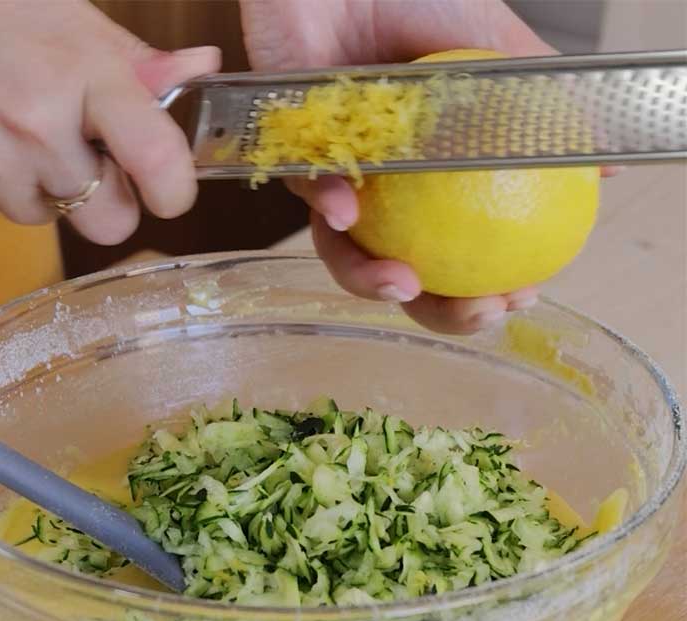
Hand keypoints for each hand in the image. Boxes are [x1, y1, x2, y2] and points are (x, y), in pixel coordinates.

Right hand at [0, 0, 219, 243]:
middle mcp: (37, 126)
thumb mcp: (64, 16)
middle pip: (110, 223)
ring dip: (41, 186)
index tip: (171, 192)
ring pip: (50, 219)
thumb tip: (201, 69)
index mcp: (83, 75)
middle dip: (105, 201)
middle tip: (82, 160)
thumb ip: (135, 60)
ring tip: (10, 128)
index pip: (158, 160)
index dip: (175, 191)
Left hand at [241, 0, 605, 333]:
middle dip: (440, 312)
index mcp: (433, 182)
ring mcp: (337, 180)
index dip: (485, 288)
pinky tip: (350, 211)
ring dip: (374, 282)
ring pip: (346, 255)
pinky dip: (327, 205)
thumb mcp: (500, 56)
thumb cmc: (417, 0)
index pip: (460, 255)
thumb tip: (607, 166)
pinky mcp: (290, 158)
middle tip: (477, 312)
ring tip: (410, 286)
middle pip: (406, 278)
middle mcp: (385, 192)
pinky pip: (305, 193)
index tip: (519, 297)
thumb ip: (546, 112)